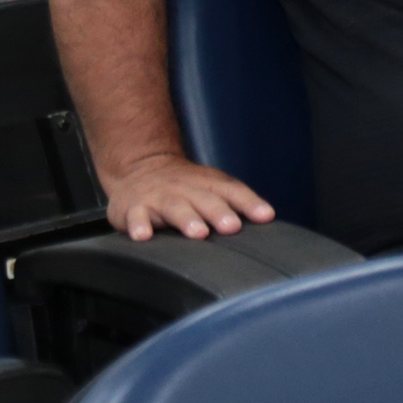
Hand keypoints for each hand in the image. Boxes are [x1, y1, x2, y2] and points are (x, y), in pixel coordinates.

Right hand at [105, 152, 274, 239]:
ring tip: (198, 233)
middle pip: (205, 200)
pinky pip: (135, 217)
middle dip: (219, 213)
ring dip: (186, 219)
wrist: (140, 166)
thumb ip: (239, 202)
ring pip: (174, 207)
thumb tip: (269, 217)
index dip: (250, 203)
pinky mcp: (133, 208)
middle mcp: (186, 190)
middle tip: (231, 226)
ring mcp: (159, 198)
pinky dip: (138, 226)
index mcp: (208, 185)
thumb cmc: (185, 186)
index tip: (266, 216)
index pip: (233, 191)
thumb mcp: (213, 187)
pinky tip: (144, 236)